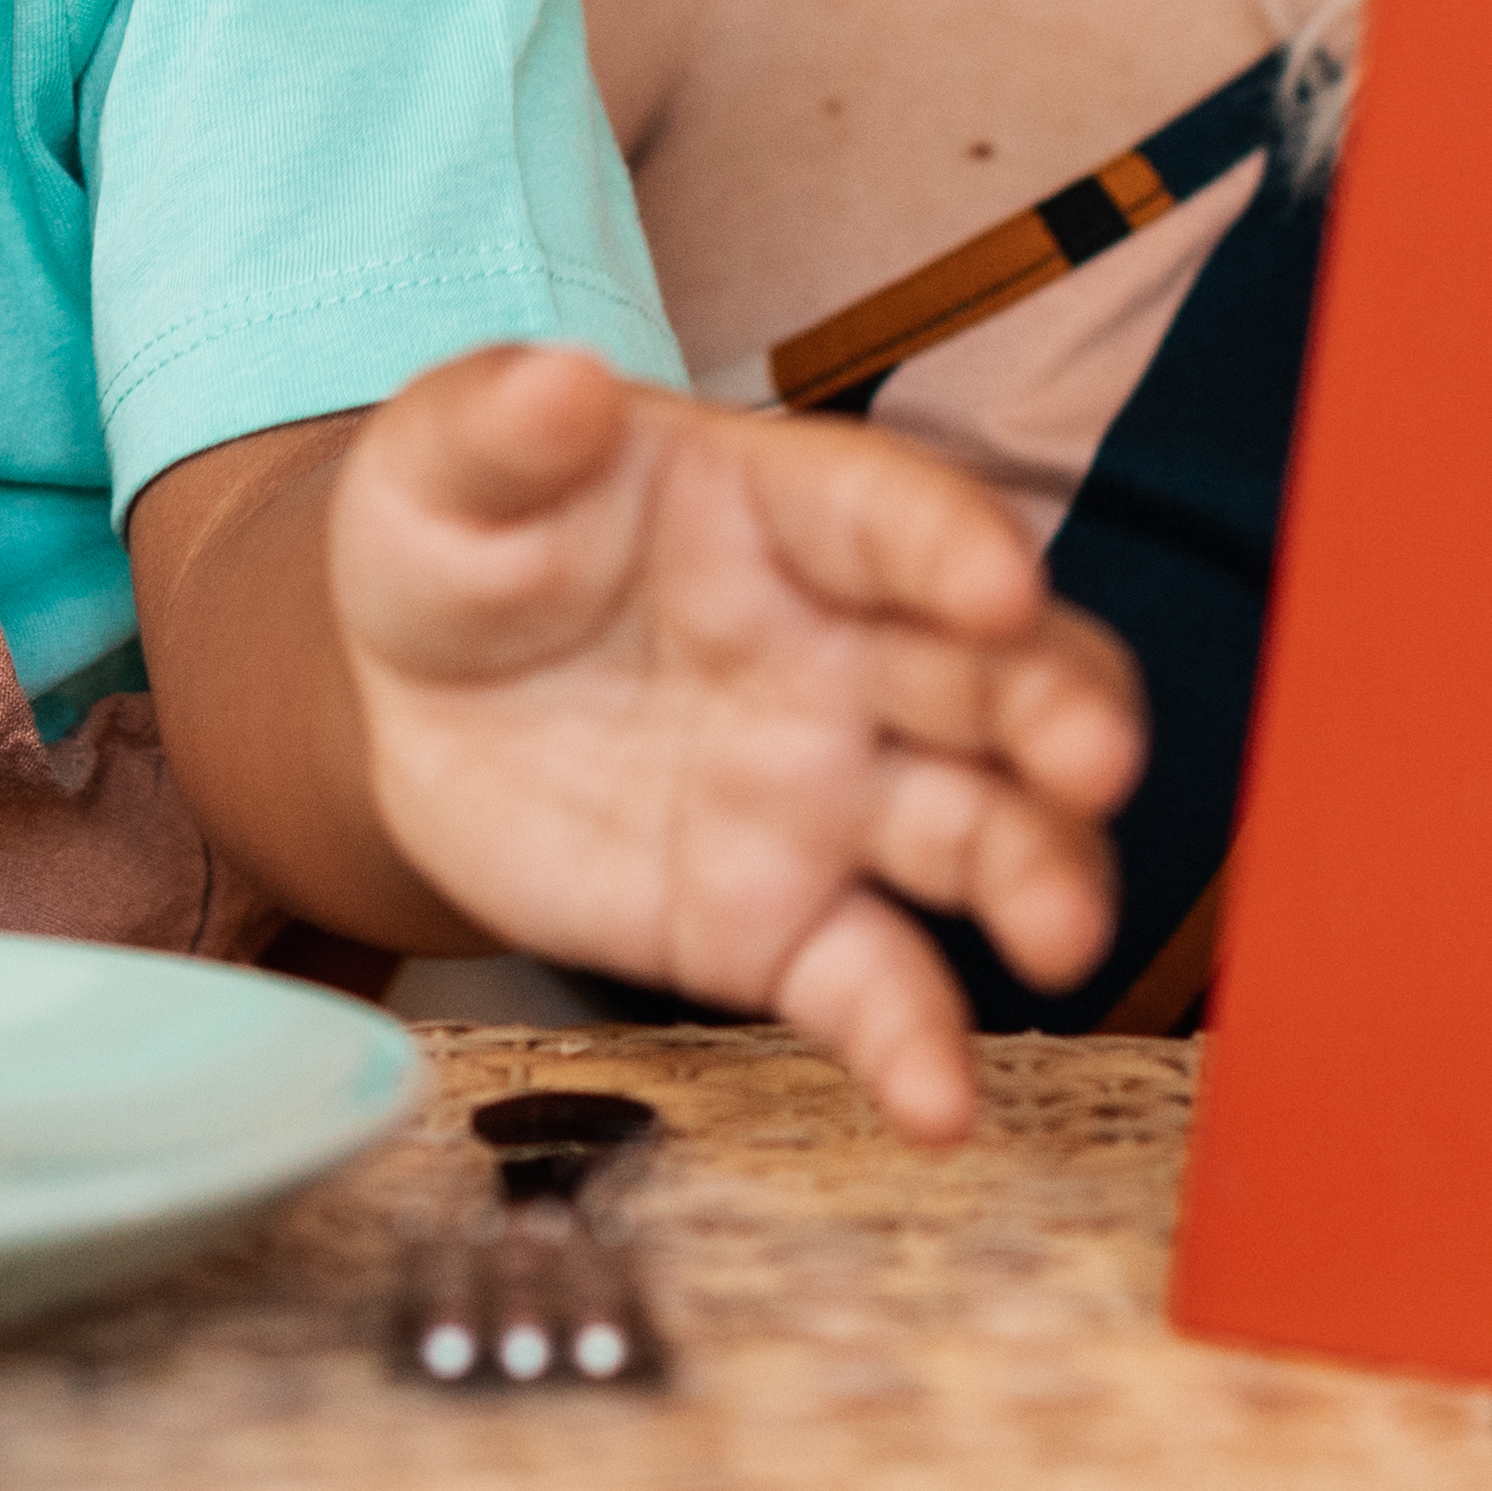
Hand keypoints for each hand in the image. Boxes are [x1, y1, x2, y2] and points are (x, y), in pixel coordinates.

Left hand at [325, 346, 1145, 1137]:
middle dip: (1064, 711)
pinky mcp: (783, 923)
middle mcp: (848, 652)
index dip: (955, 548)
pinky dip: (919, 1046)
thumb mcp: (442, 466)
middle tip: (1091, 761)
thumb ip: (497, 430)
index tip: (1000, 587)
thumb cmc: (456, 546)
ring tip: (1061, 935)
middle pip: (996, 675)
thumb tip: (555, 381)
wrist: (400, 703)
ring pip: (980, 830)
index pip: (898, 517)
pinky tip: (941, 1109)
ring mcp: (831, 794)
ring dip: (1042, 874)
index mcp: (784, 514)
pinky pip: (875, 984)